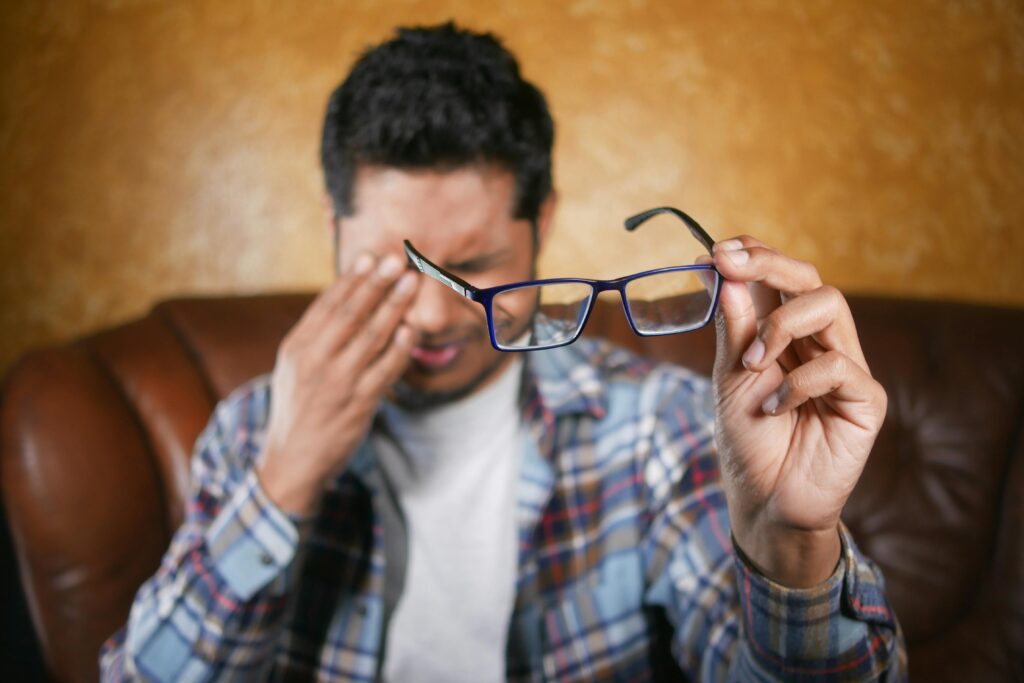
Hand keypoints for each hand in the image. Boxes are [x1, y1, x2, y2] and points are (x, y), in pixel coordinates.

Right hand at [257, 253, 419, 514]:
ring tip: (411, 282)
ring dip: (394, 306)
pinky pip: (385, 370)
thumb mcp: (293, 366)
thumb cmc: (299, 407)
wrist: (292, 460)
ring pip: (371, 337)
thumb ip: (316, 335)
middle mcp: (315, 361)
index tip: (370, 257)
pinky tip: (412, 329)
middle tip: (398, 260)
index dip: (351, 280)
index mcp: (296, 347)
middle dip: (376, 284)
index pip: (326, 305)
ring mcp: (338, 383)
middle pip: (350, 314)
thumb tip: (347, 298)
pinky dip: (400, 348)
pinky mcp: (359, 404)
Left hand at [703, 236, 886, 586]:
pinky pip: (838, 366)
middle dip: (768, 264)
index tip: (717, 251)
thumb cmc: (749, 439)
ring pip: (830, 306)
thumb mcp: (730, 377)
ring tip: (750, 364)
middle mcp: (821, 342)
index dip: (755, 255)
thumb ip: (734, 328)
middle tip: (728, 264)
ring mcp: (847, 367)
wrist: (765, 500)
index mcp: (788, 333)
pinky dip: (797, 382)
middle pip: (810, 279)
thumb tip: (724, 276)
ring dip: (780, 325)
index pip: (781, 277)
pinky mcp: (866, 399)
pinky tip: (774, 407)